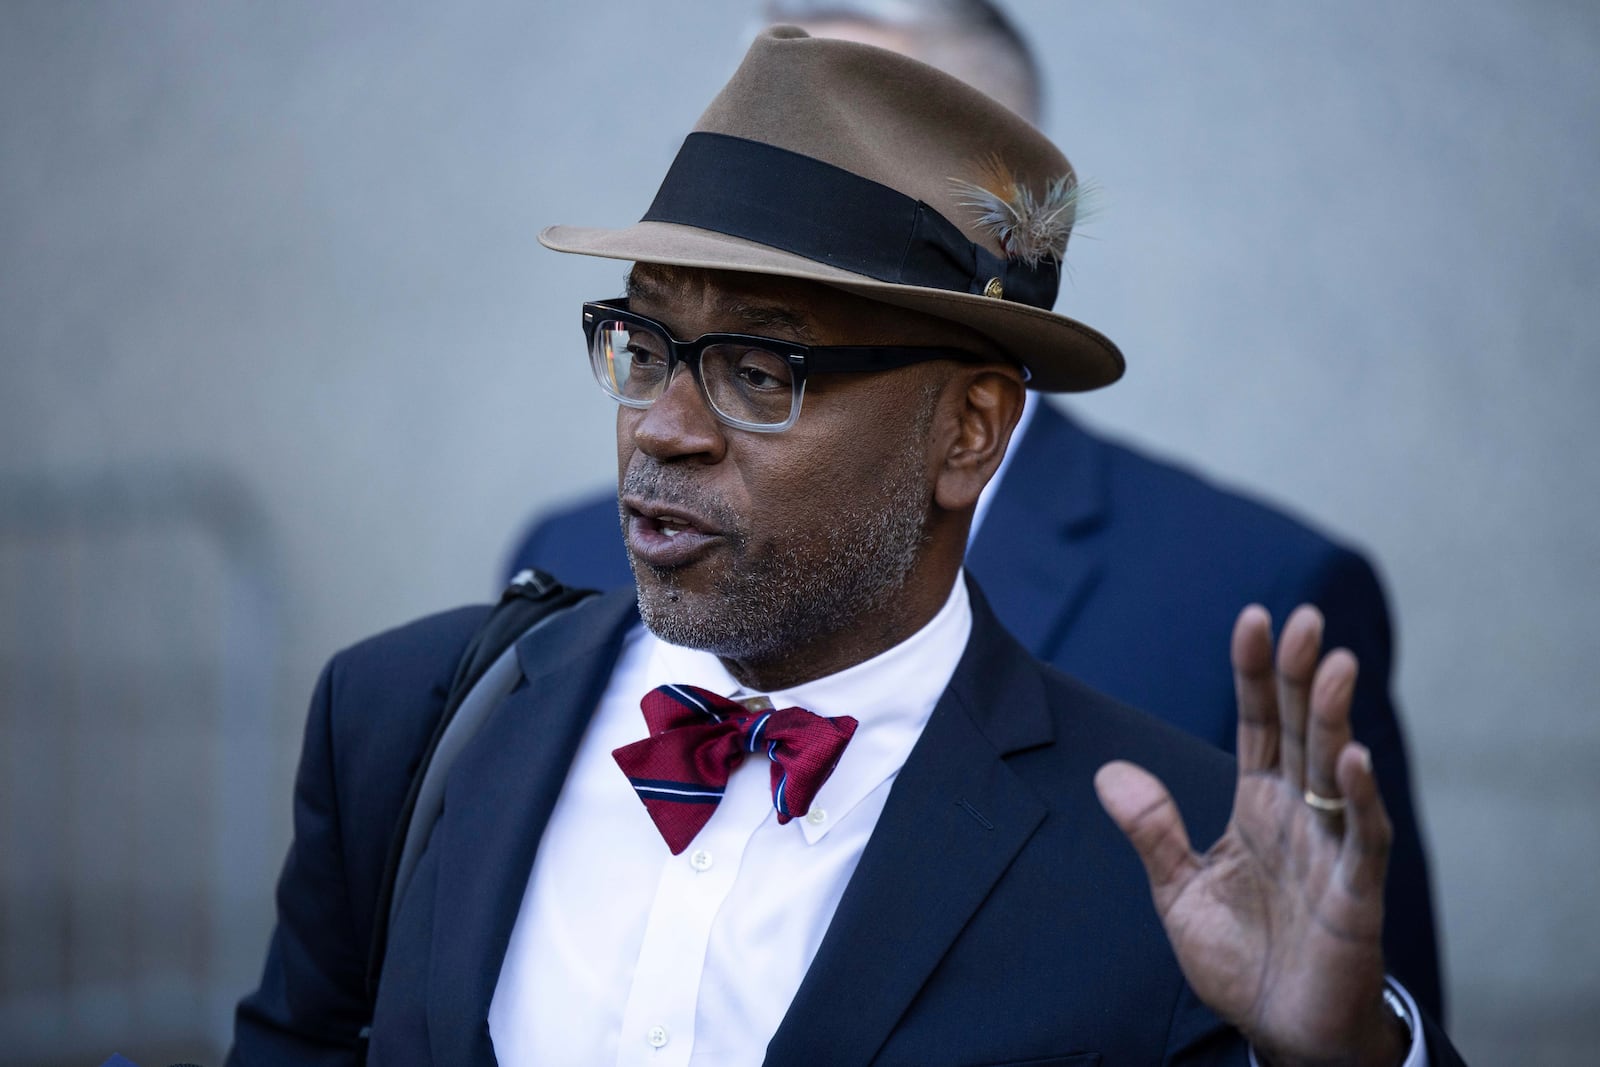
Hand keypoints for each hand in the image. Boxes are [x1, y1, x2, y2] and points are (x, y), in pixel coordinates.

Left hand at [1094, 605, 1408, 1066]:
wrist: (1280, 1030)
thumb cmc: (1240, 959)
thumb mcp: (1178, 891)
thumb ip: (1151, 830)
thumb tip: (1108, 771)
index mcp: (1260, 806)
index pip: (1260, 725)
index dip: (1256, 674)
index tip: (1253, 619)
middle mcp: (1301, 815)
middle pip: (1301, 731)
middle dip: (1303, 675)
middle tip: (1306, 619)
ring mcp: (1331, 849)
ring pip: (1337, 770)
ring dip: (1334, 718)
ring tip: (1335, 664)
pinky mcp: (1355, 892)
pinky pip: (1361, 837)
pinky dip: (1359, 797)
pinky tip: (1352, 757)